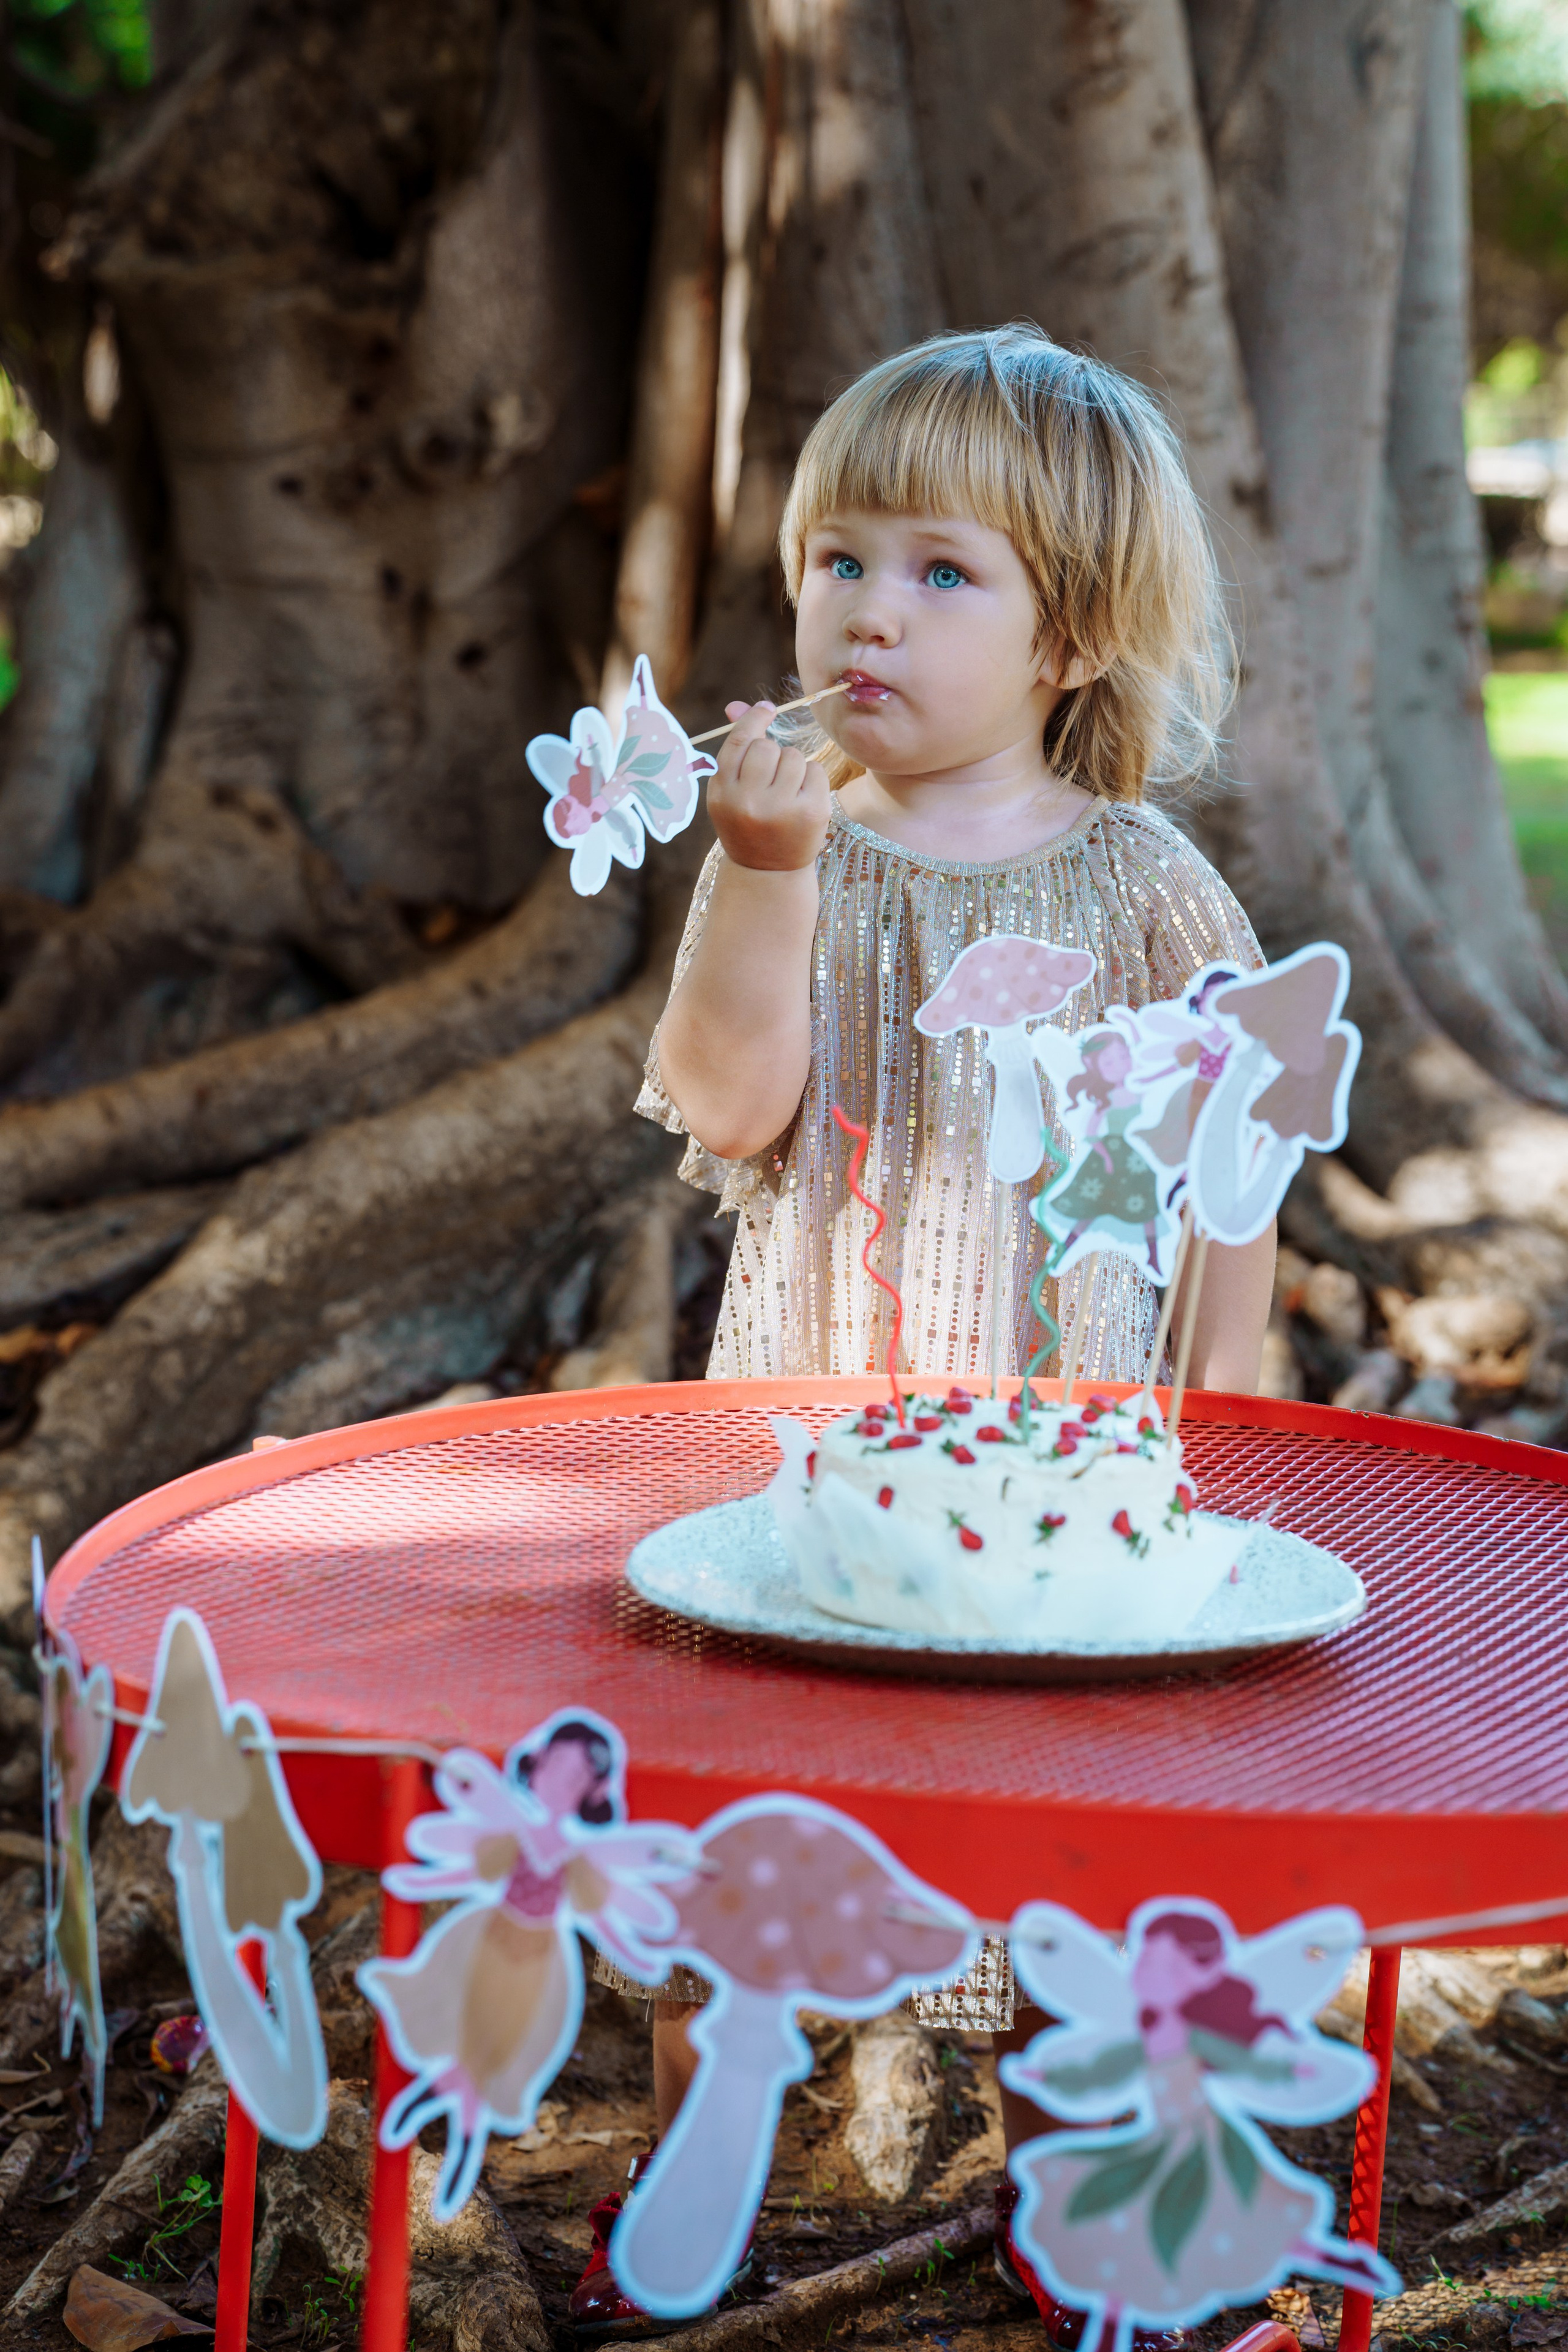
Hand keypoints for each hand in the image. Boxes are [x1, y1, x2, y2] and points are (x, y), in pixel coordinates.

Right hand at [707, 702, 830, 871]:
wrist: (768, 872)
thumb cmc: (747, 823)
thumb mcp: (731, 791)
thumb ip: (735, 748)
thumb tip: (738, 704)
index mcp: (722, 793)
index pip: (738, 741)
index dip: (754, 719)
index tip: (766, 710)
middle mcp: (748, 802)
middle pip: (767, 747)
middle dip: (773, 753)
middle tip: (772, 778)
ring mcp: (781, 809)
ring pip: (793, 756)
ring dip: (793, 766)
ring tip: (786, 792)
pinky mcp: (812, 812)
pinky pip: (815, 769)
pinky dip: (812, 779)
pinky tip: (802, 800)